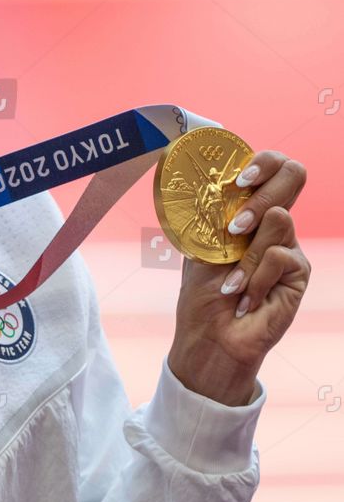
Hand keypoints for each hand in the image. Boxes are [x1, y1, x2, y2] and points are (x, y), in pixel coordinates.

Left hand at [167, 150, 311, 404]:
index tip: (238, 180)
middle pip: (294, 175)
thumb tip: (223, 183)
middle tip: (235, 228)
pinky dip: (255, 280)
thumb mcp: (202, 249)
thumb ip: (217, 216)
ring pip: (279, 219)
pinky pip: (279, 256)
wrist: (210, 339)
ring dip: (245, 257)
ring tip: (231, 285)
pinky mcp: (299, 270)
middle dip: (259, 198)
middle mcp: (274, 224)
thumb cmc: (202, 296)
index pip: (272, 167)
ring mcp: (289, 245)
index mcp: (249, 212)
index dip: (263, 162)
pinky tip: (245, 300)